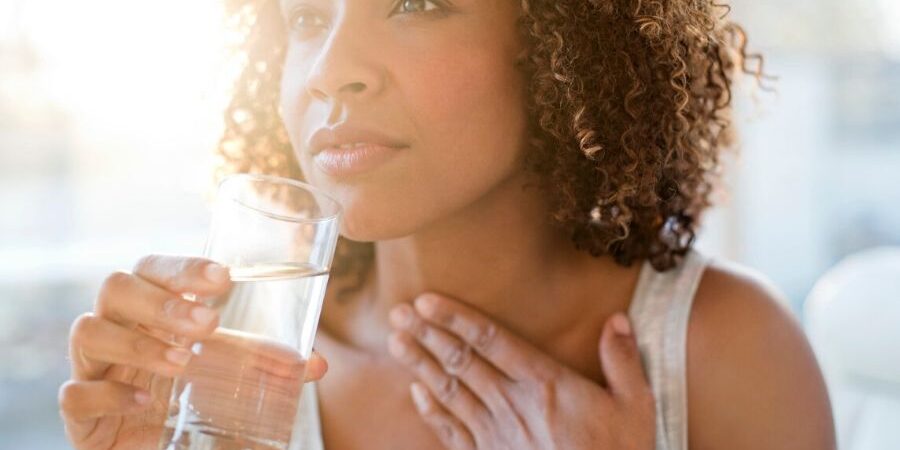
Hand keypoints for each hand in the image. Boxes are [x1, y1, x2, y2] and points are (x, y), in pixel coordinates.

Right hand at [58, 255, 328, 449]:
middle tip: (206, 325)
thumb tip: (316, 363)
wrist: (152, 447)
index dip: (183, 268)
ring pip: (90, 331)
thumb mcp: (229, 375)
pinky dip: (109, 394)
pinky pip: (76, 393)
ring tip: (182, 363)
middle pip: (116, 288)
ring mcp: (92, 367)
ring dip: (138, 344)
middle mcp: (116, 327)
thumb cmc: (187, 396)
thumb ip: (265, 365)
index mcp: (149, 309)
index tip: (222, 279)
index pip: (153, 269)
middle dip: (161, 303)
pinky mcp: (80, 411)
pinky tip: (145, 401)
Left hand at [387, 293, 654, 449]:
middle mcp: (513, 405)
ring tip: (396, 341)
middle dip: (427, 334)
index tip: (427, 299)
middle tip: (398, 311)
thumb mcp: (635, 407)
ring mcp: (497, 435)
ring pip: (450, 392)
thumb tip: (618, 319)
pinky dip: (432, 411)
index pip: (491, 341)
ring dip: (420, 365)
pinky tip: (416, 392)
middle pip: (461, 362)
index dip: (456, 318)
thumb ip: (623, 360)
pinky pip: (453, 433)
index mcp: (545, 384)